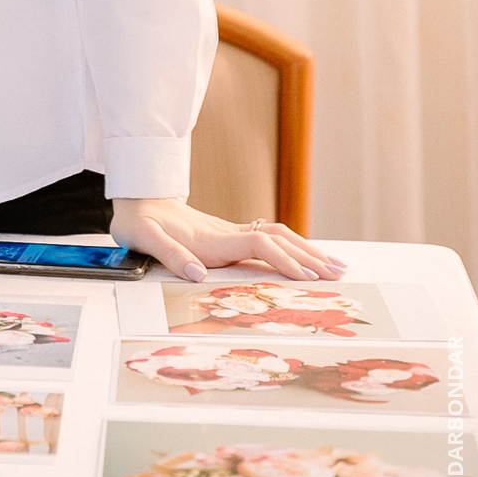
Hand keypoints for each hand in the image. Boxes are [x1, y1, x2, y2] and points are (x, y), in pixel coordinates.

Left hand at [108, 197, 347, 283]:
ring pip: (277, 237)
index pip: (258, 245)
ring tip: (334, 266)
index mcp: (211, 238)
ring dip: (306, 251)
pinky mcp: (228, 235)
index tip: (306, 278)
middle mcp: (227, 233)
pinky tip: (303, 258)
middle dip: (309, 257)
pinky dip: (291, 248)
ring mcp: (230, 232)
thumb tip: (197, 273)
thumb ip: (169, 253)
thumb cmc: (138, 221)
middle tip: (339, 275)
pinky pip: (268, 240)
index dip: (283, 260)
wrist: (138, 198)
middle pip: (278, 239)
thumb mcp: (143, 237)